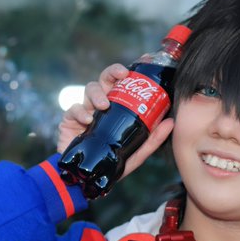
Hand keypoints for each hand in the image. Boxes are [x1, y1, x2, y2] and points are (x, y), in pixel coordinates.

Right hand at [57, 63, 173, 179]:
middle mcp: (102, 104)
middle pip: (106, 79)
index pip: (124, 83)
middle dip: (113, 72)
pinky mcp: (69, 121)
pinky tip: (87, 120)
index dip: (132, 70)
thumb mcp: (136, 153)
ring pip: (89, 89)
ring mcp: (85, 110)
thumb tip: (170, 122)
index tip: (144, 60)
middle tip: (122, 75)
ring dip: (97, 94)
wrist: (87, 180)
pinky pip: (73, 109)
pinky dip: (79, 113)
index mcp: (117, 107)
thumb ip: (153, 139)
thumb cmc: (112, 163)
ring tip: (104, 105)